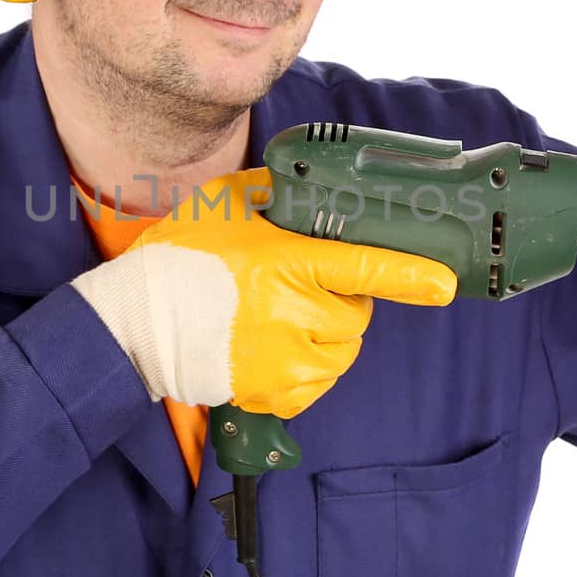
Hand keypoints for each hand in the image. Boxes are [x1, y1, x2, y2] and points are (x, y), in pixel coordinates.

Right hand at [71, 166, 457, 415]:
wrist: (133, 321)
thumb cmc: (176, 258)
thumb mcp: (223, 204)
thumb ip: (273, 193)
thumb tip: (304, 184)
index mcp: (285, 262)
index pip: (363, 267)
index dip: (410, 276)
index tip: (444, 285)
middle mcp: (290, 312)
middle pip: (355, 312)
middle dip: (340, 299)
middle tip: (299, 286)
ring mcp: (281, 358)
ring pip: (341, 350)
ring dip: (327, 335)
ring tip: (283, 318)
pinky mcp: (271, 392)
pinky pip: (316, 385)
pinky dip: (306, 368)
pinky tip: (273, 348)